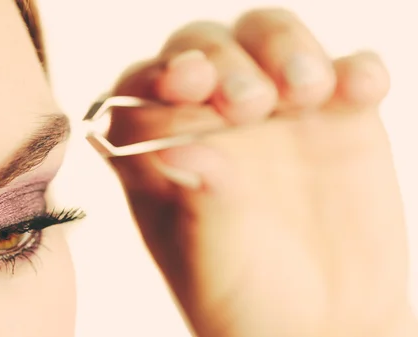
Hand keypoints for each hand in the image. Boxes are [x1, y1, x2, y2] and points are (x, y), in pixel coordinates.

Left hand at [107, 8, 416, 336]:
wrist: (322, 325)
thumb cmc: (247, 299)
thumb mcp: (209, 259)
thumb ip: (197, 202)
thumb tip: (176, 152)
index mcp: (162, 148)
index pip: (141, 90)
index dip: (158, 81)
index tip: (185, 91)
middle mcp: (211, 120)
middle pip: (203, 49)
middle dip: (221, 62)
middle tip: (249, 104)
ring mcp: (276, 113)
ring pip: (269, 39)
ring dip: (285, 48)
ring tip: (307, 91)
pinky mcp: (338, 117)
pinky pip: (348, 72)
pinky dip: (356, 70)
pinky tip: (361, 91)